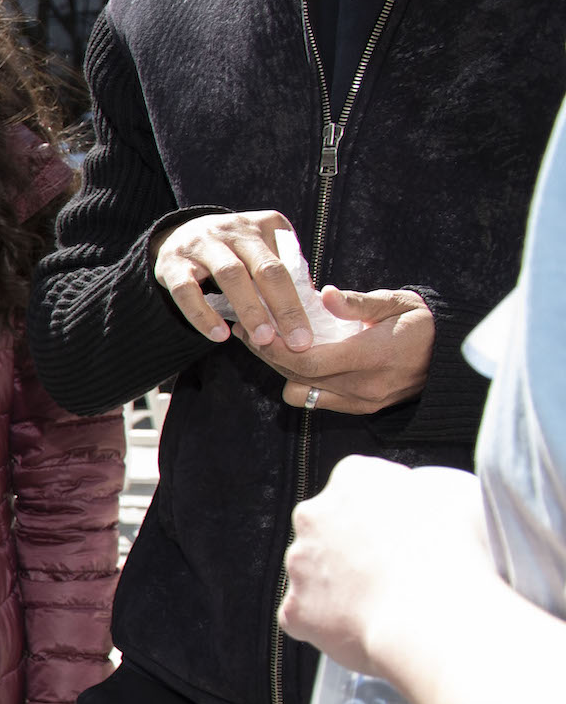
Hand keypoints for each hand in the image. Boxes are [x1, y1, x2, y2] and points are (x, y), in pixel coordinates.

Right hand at [155, 210, 317, 351]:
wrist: (177, 234)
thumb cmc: (230, 250)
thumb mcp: (260, 249)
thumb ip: (284, 270)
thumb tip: (311, 305)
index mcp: (260, 226)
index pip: (284, 265)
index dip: (297, 301)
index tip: (307, 334)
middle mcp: (232, 230)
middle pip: (263, 268)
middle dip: (281, 307)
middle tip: (295, 342)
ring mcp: (201, 245)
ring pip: (229, 275)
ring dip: (249, 310)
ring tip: (263, 339)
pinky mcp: (172, 264)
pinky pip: (187, 291)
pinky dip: (203, 315)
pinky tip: (218, 335)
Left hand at [260, 288, 435, 415]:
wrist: (454, 358)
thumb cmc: (424, 324)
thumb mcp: (398, 303)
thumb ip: (359, 302)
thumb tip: (325, 295)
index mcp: (371, 357)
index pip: (307, 361)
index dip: (275, 348)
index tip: (256, 328)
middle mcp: (362, 386)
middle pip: (297, 377)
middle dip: (268, 354)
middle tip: (249, 330)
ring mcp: (361, 401)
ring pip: (302, 393)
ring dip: (284, 371)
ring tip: (275, 344)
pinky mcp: (361, 408)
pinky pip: (318, 400)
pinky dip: (303, 382)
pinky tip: (299, 359)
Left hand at [280, 457, 491, 679]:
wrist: (436, 618)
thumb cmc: (456, 557)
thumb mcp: (459, 496)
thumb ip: (427, 489)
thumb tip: (424, 497)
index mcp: (355, 477)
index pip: (361, 483)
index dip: (387, 509)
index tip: (406, 528)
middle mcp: (315, 514)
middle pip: (331, 526)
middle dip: (355, 544)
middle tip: (396, 568)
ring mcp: (300, 562)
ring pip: (316, 570)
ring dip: (342, 582)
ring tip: (387, 601)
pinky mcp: (294, 607)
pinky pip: (309, 613)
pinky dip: (330, 621)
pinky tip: (365, 625)